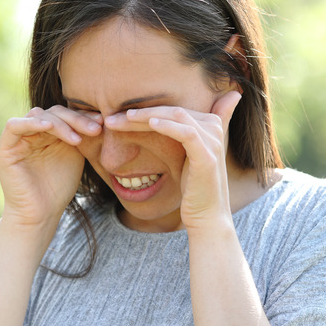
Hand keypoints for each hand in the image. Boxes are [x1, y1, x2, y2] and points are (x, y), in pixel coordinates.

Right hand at [0, 105, 102, 228]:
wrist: (41, 214)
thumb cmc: (58, 189)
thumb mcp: (75, 156)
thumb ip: (80, 134)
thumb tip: (100, 115)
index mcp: (48, 133)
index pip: (65, 114)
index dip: (83, 116)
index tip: (103, 122)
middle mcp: (31, 132)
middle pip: (53, 112)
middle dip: (75, 119)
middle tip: (95, 129)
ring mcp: (17, 139)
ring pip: (38, 115)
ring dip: (60, 123)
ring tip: (78, 138)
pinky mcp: (4, 148)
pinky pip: (14, 126)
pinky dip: (32, 123)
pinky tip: (50, 128)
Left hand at [105, 91, 242, 229]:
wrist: (207, 216)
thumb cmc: (192, 189)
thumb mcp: (185, 158)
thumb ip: (181, 137)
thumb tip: (169, 124)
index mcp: (209, 125)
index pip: (172, 109)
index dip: (146, 109)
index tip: (117, 116)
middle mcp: (214, 128)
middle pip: (172, 110)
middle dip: (141, 112)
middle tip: (111, 118)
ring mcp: (212, 142)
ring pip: (177, 116)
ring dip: (147, 116)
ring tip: (123, 118)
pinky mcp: (207, 156)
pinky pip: (186, 133)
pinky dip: (168, 126)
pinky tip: (150, 124)